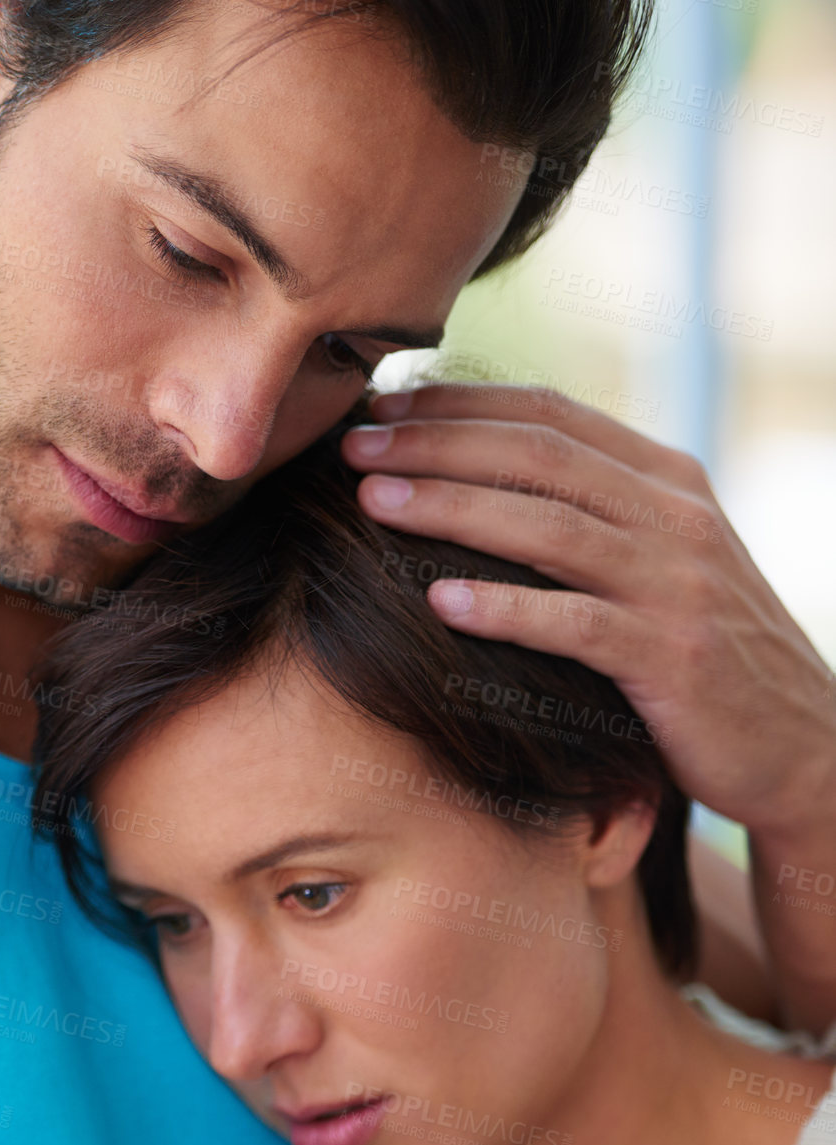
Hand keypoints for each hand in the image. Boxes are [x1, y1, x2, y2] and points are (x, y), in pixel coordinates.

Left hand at [342, 383, 835, 841]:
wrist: (803, 741)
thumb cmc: (705, 650)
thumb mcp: (661, 559)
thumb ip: (594, 512)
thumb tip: (479, 472)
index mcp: (667, 480)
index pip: (551, 416)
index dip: (460, 403)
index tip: (383, 405)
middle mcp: (676, 517)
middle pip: (539, 457)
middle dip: (437, 443)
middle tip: (354, 445)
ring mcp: (678, 585)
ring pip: (550, 528)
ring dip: (453, 509)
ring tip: (374, 502)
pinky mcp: (673, 657)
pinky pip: (576, 623)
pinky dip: (506, 608)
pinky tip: (441, 602)